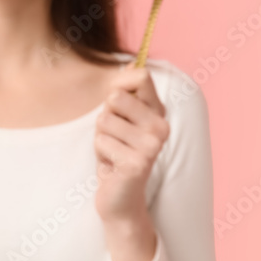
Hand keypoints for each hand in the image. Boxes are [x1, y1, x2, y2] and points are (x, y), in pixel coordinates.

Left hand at [93, 65, 169, 224]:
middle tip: (114, 137)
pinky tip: (112, 167)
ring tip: (113, 153)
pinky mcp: (136, 163)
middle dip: (104, 117)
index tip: (116, 105)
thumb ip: (126, 91)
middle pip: (115, 97)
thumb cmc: (116, 154)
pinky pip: (100, 141)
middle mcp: (161, 127)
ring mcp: (151, 146)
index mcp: (159, 113)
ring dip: (101, 138)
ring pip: (104, 120)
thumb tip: (132, 60)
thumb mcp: (120, 118)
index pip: (140, 76)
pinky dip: (100, 154)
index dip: (119, 85)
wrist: (120, 199)